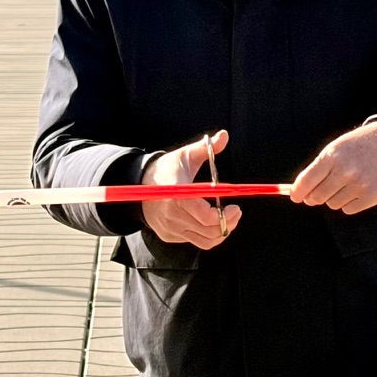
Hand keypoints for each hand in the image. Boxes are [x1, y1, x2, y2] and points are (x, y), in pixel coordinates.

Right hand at [141, 129, 241, 249]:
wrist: (140, 184)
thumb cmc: (168, 168)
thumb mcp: (185, 155)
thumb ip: (206, 147)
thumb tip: (224, 135)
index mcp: (177, 196)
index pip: (205, 216)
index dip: (224, 216)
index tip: (236, 207)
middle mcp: (171, 216)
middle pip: (208, 231)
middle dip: (228, 223)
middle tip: (236, 213)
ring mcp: (169, 228)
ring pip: (204, 241)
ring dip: (221, 232)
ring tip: (229, 219)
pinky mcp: (169, 236)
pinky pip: (194, 241)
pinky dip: (208, 235)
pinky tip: (212, 223)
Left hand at [290, 120, 376, 214]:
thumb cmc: (363, 144)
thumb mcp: (337, 147)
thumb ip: (319, 168)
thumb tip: (301, 190)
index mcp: (333, 156)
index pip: (307, 181)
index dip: (298, 192)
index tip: (296, 196)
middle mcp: (345, 171)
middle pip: (317, 197)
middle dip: (314, 196)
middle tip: (319, 191)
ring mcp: (360, 185)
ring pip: (332, 204)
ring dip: (335, 197)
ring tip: (347, 183)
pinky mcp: (372, 196)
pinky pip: (348, 210)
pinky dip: (349, 203)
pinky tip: (357, 189)